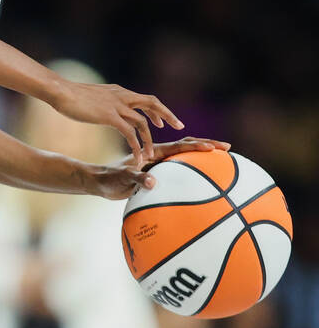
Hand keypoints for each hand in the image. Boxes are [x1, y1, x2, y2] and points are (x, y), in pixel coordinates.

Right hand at [48, 79, 183, 165]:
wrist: (60, 91)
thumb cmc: (70, 95)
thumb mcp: (92, 98)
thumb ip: (103, 104)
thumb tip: (104, 110)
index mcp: (118, 91)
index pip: (144, 99)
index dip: (156, 110)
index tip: (163, 122)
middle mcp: (121, 96)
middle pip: (152, 103)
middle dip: (168, 115)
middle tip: (180, 127)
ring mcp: (117, 106)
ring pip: (142, 123)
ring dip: (148, 140)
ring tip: (151, 155)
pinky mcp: (110, 116)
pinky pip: (129, 133)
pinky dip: (136, 146)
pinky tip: (138, 157)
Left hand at [84, 136, 231, 199]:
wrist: (100, 181)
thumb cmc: (110, 179)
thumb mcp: (123, 178)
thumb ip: (136, 179)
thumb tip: (152, 183)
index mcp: (153, 152)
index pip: (179, 146)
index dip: (196, 146)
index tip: (214, 148)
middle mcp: (158, 155)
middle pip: (186, 146)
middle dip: (207, 144)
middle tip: (227, 147)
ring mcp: (159, 163)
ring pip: (184, 155)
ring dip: (201, 153)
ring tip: (221, 156)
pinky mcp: (157, 171)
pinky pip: (179, 168)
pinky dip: (192, 167)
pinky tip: (202, 174)